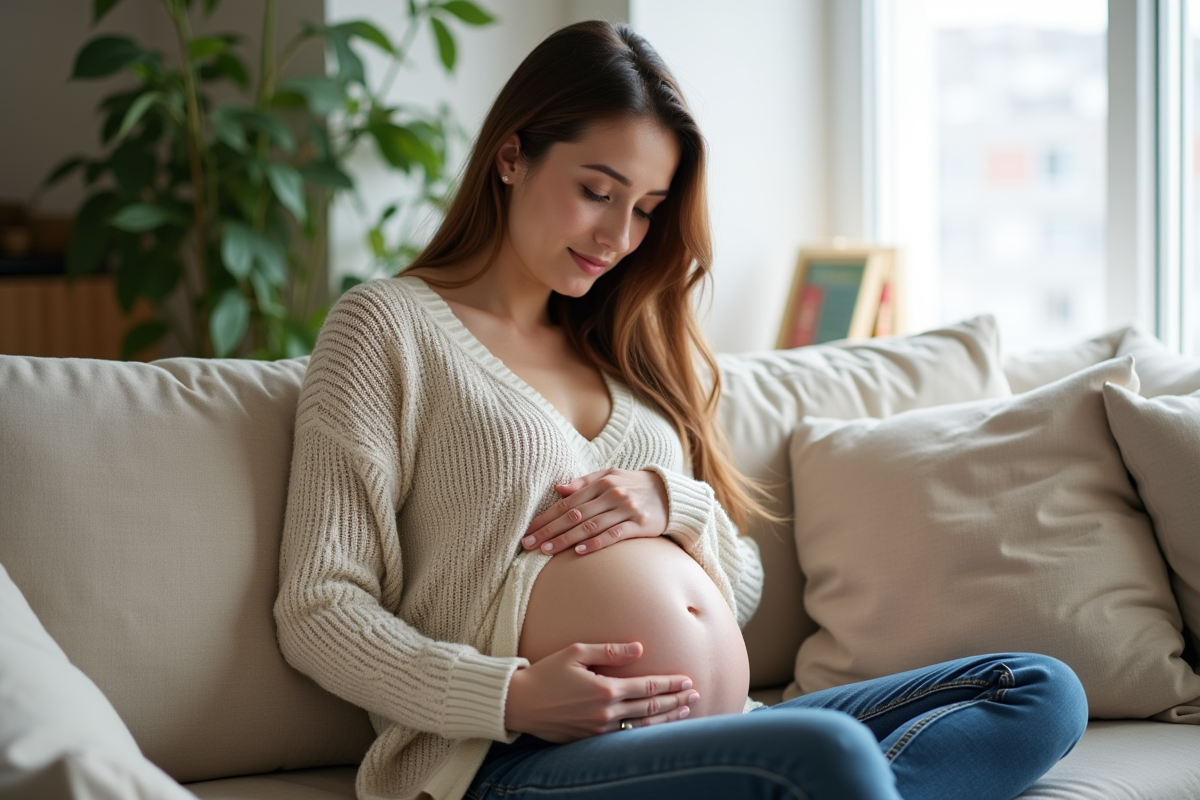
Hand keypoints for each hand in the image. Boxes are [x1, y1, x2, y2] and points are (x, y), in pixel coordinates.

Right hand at [504, 642, 698, 741]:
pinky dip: (646, 730)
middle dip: (675, 700)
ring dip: (666, 718)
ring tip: (684, 710)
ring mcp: (599, 729)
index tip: (687, 680)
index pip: (647, 686)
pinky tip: (656, 725)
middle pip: (650, 707)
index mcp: (605, 690)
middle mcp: (606, 713)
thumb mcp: (576, 652)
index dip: (670, 683)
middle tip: (695, 694)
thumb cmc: (546, 673)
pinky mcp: (591, 739)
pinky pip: (626, 735)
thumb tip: (640, 648)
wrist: (520, 704)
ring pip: (642, 725)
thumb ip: (610, 651)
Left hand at [522, 468, 668, 554]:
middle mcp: (612, 494)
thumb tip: (558, 489)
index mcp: (602, 482)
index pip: (567, 502)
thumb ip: (584, 482)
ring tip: (547, 550)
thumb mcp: (610, 476)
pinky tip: (579, 551)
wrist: (672, 494)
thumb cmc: (634, 485)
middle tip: (529, 544)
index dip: (546, 517)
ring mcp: (627, 510)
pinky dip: (596, 543)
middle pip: (574, 515)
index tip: (528, 530)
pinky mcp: (640, 525)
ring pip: (590, 526)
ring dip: (566, 539)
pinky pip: (614, 535)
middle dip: (549, 530)